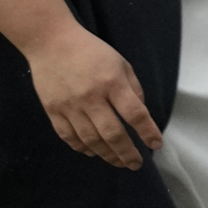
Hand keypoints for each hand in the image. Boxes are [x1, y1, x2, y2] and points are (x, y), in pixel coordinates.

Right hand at [29, 28, 162, 169]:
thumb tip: (139, 116)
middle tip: (136, 164)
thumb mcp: (120, 63)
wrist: (50, 42)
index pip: (135, 114)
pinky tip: (93, 152)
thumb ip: (133, 89)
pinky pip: (68, 136)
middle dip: (127, 153)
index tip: (156, 144)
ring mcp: (70, 106)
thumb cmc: (91, 52)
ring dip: (107, 155)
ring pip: (90, 140)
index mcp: (112, 82)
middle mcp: (91, 97)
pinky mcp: (53, 110)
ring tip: (119, 162)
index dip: (148, 132)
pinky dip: (82, 148)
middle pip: (112, 134)